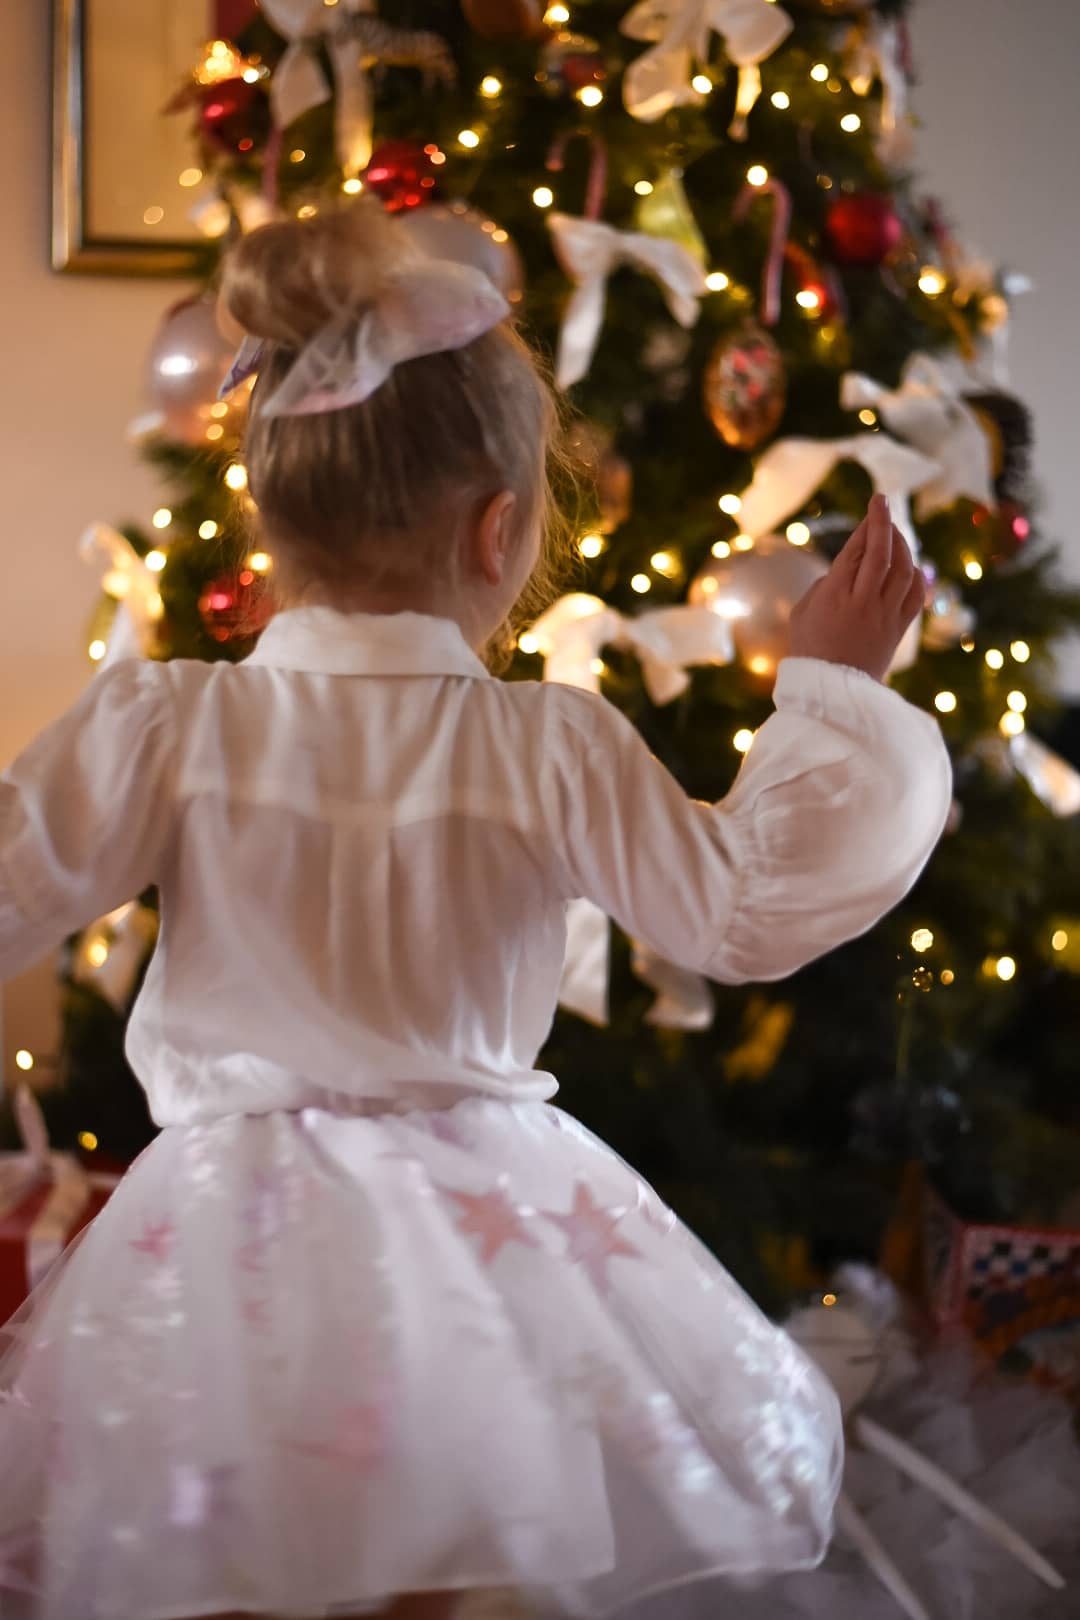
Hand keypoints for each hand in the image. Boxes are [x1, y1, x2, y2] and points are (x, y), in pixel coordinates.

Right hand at [787, 494, 924, 680]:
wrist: (832, 688)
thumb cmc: (810, 648)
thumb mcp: (803, 611)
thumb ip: (825, 584)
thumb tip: (848, 568)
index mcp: (834, 596)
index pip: (856, 549)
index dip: (868, 524)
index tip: (874, 504)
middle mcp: (863, 602)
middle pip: (881, 553)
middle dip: (884, 523)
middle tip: (883, 504)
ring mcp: (884, 615)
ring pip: (904, 570)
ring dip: (903, 545)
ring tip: (895, 533)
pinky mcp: (899, 629)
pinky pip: (915, 594)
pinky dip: (915, 574)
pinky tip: (909, 564)